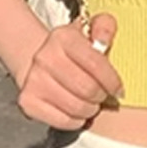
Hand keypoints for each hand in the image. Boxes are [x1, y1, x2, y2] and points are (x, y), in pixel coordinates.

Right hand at [16, 13, 124, 128]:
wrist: (39, 60)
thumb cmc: (73, 50)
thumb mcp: (90, 30)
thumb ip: (104, 27)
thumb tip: (104, 40)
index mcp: (63, 37)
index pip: (96, 64)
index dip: (112, 81)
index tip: (118, 89)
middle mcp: (45, 57)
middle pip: (87, 89)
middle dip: (102, 96)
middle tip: (103, 95)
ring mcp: (33, 80)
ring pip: (77, 107)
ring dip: (91, 109)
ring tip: (91, 102)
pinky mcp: (28, 101)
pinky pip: (63, 120)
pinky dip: (76, 120)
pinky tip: (78, 111)